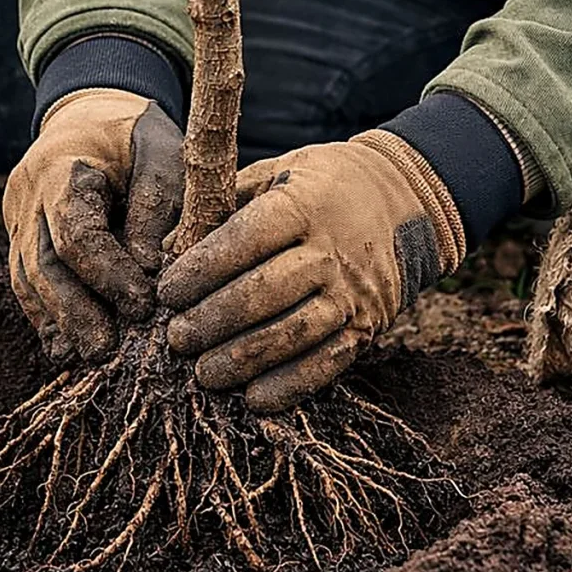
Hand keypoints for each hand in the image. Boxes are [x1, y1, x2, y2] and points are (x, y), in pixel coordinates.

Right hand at [3, 89, 183, 361]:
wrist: (90, 115)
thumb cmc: (136, 136)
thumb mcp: (161, 156)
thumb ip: (155, 208)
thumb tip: (147, 269)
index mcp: (63, 168)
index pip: (76, 230)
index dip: (107, 272)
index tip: (143, 304)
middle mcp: (28, 198)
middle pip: (42, 264)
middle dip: (75, 312)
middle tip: (106, 352)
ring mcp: (19, 221)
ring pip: (28, 280)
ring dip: (60, 323)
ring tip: (91, 358)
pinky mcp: (23, 241)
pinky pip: (28, 285)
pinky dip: (48, 318)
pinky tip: (67, 349)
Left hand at [158, 131, 465, 411]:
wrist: (406, 201)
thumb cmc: (322, 185)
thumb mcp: (275, 172)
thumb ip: (222, 205)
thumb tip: (164, 249)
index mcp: (301, 205)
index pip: (244, 242)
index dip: (200, 271)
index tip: (166, 293)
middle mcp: (330, 251)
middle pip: (263, 294)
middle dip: (211, 322)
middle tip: (176, 339)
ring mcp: (352, 293)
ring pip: (292, 335)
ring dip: (242, 360)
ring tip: (203, 374)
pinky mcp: (367, 327)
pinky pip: (327, 363)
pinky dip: (290, 386)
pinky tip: (252, 399)